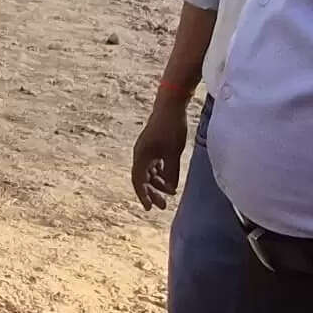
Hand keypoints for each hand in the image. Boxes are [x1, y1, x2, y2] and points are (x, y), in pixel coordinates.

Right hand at [131, 89, 188, 209]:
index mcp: (141, 156)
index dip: (143, 196)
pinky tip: (170, 179)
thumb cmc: (171, 128)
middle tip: (163, 206)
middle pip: (143, 179)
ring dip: (158, 183)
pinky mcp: (152, 145)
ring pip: (149, 172)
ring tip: (171, 193)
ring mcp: (146, 149)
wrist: (170, 105)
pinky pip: (153, 164)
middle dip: (153, 193)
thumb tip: (171, 188)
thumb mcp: (173, 153)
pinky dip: (160, 173)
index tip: (150, 208)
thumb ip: (171, 171)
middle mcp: (140, 154)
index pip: (138, 181)